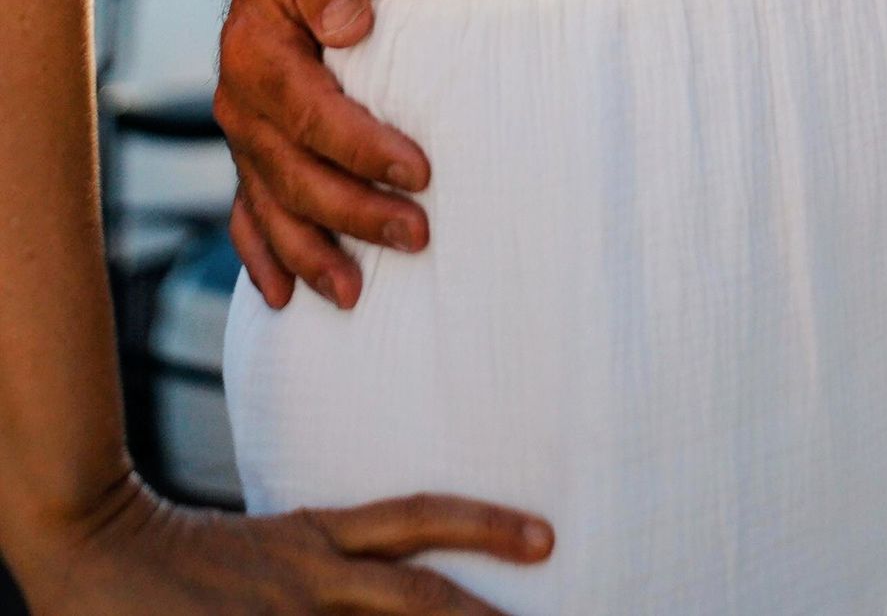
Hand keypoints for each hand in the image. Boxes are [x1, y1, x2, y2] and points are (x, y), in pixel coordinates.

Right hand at [27, 479, 551, 612]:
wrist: (102, 548)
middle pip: (421, 595)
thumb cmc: (186, 559)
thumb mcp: (270, 550)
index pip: (420, 518)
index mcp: (320, 535)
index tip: (544, 536)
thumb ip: (329, 563)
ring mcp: (288, 609)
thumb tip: (386, 583)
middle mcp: (314, 571)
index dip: (485, 525)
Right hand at [215, 0, 429, 311]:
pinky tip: (284, 298)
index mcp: (255, 44)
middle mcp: (240, 97)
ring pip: (271, 205)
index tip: (419, 172)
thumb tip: (352, 27)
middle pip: (292, 172)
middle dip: (352, 211)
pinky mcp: (251, 148)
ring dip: (311, 252)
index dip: (362, 147)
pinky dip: (263, 257)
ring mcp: (242, 131)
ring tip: (355, 294)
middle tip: (416, 235)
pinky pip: (246, 214)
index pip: (310, 111)